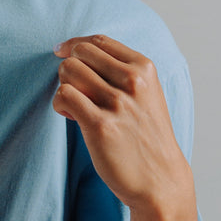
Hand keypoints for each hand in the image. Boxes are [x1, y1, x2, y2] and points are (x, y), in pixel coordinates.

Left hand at [52, 34, 192, 211]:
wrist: (160, 180)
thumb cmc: (147, 137)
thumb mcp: (146, 94)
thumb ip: (122, 72)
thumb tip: (78, 53)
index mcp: (145, 69)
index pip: (98, 41)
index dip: (74, 44)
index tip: (61, 51)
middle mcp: (133, 81)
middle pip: (79, 53)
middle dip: (68, 68)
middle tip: (74, 90)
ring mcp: (118, 103)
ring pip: (69, 71)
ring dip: (63, 87)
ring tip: (74, 107)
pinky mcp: (101, 125)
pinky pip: (64, 95)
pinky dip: (60, 104)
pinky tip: (70, 117)